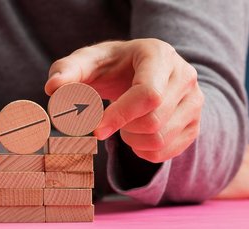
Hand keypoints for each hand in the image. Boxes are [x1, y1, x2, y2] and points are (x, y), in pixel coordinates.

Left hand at [45, 39, 203, 162]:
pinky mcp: (195, 124)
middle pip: (154, 121)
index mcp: (159, 54)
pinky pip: (166, 152)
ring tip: (124, 123)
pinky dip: (143, 150)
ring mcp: (195, 101)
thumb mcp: (87, 61)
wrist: (140, 72)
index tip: (95, 129)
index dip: (120, 116)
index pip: (148, 94)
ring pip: (160, 139)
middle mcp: (185, 76)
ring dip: (132, 139)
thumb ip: (66, 70)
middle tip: (108, 118)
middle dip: (123, 127)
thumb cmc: (110, 66)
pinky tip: (135, 133)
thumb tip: (53, 88)